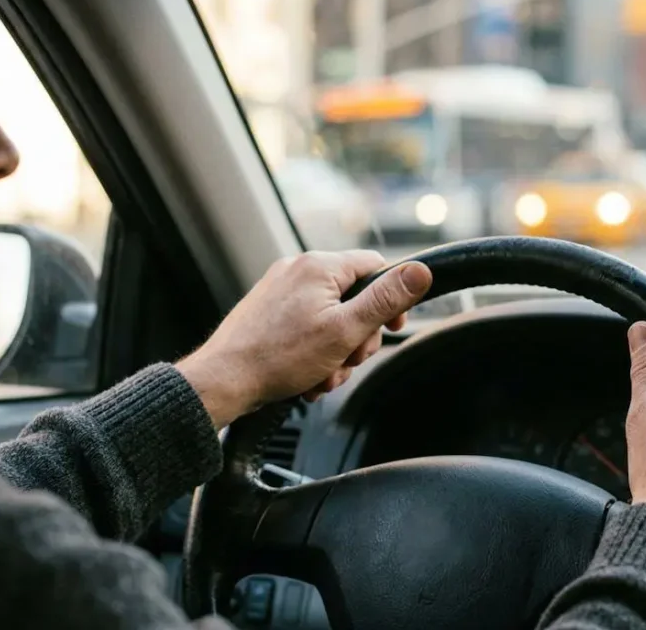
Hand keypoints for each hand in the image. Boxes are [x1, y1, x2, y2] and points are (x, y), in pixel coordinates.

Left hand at [177, 250, 432, 428]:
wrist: (224, 380)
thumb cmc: (279, 357)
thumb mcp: (346, 330)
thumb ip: (385, 300)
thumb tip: (421, 271)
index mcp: (319, 266)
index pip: (376, 267)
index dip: (391, 300)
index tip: (392, 327)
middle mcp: (298, 270)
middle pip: (354, 298)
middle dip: (357, 338)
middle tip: (345, 361)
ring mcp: (280, 291)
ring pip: (331, 319)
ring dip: (335, 353)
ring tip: (319, 375)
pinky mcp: (268, 312)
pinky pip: (307, 328)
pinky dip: (313, 354)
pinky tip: (304, 377)